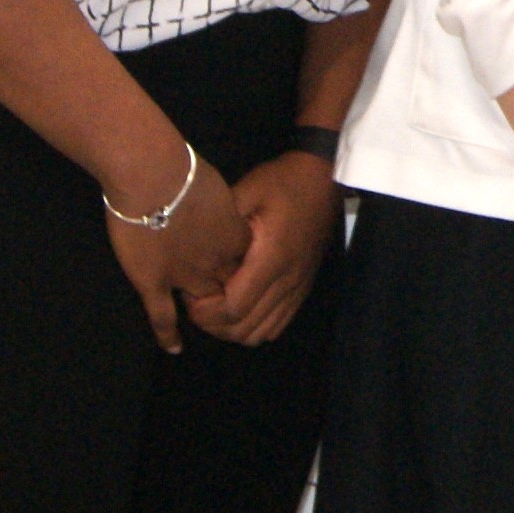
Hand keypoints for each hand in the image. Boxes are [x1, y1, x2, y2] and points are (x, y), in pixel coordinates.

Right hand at [102, 136, 251, 353]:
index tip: (237, 266)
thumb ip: (217, 201)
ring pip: (201, 303)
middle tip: (224, 297)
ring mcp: (185, 275)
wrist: (150, 174)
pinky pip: (163, 317)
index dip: (242, 267)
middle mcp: (215, 261)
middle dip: (228, 292)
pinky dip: (168, 335)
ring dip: (203, 309)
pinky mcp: (154, 282)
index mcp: (234, 235)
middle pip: (229, 286)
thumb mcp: (215, 183)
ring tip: (202, 318)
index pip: (246, 261)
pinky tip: (173, 348)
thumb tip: (212, 201)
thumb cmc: (182, 169)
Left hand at [200, 150, 338, 345]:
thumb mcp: (248, 191)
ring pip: (260, 333)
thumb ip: (222, 221)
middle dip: (212, 324)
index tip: (190, 293)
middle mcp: (286, 280)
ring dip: (232, 328)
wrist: (323, 179)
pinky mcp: (302, 289)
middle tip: (196, 301)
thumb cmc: (283, 182)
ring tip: (215, 306)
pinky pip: (277, 325)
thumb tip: (192, 247)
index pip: (233, 309)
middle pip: (243, 329)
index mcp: (271, 258)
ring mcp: (297, 287)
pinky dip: (254, 327)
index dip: (205, 312)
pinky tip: (240, 308)